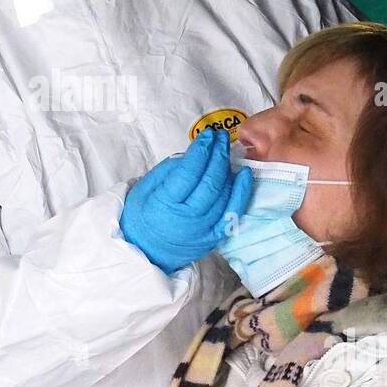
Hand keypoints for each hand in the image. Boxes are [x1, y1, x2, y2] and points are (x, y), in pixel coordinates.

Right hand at [119, 128, 253, 273]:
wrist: (145, 251)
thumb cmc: (142, 216)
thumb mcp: (144, 188)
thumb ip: (168, 169)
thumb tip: (194, 154)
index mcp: (165, 204)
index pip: (189, 171)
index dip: (201, 150)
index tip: (207, 134)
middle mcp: (187, 218)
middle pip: (210, 181)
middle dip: (218, 154)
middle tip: (220, 137)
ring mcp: (203, 230)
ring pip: (223, 194)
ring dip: (228, 169)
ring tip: (226, 151)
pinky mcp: (214, 237)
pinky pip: (233, 212)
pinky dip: (242, 192)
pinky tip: (245, 175)